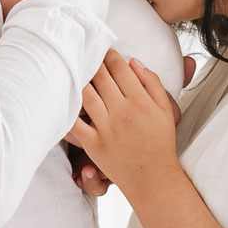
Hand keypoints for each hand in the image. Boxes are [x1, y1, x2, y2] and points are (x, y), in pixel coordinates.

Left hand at [65, 49, 179, 201]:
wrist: (153, 178)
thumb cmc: (160, 142)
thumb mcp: (166, 110)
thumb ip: (152, 82)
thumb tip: (134, 62)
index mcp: (140, 101)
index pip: (120, 68)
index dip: (109, 55)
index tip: (104, 49)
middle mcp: (122, 111)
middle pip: (101, 77)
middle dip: (92, 62)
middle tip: (86, 54)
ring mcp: (106, 128)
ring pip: (86, 94)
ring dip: (79, 80)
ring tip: (74, 70)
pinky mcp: (94, 144)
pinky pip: (75, 124)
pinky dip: (67, 110)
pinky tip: (62, 98)